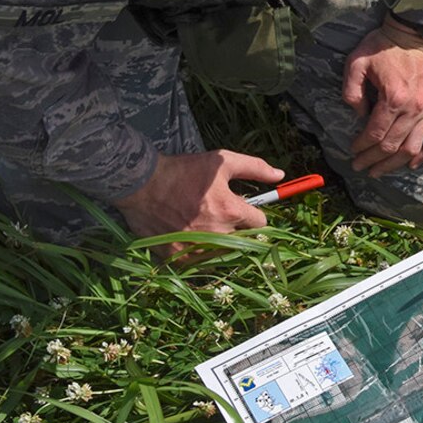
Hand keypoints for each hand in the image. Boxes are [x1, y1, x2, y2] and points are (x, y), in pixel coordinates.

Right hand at [113, 150, 281, 254]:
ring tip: (201, 222)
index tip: (241, 208)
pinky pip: (201, 261)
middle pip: (243, 238)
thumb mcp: (222, 161)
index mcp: (230, 211)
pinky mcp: (179, 258)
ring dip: (219, 241)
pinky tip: (189, 234)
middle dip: (236, 227)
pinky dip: (200, 251)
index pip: (261, 223)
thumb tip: (280, 176)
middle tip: (217, 213)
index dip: (253, 214)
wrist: (142, 184)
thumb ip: (254, 168)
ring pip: (223, 252)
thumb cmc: (184, 171)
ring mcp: (197, 248)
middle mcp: (217, 234)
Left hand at [342, 20, 422, 176]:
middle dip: (374, 160)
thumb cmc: (384, 45)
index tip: (353, 151)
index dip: (362, 147)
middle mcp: (414, 108)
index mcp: (393, 98)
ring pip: (413, 147)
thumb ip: (352, 92)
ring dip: (396, 163)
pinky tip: (414, 164)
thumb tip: (359, 114)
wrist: (416, 31)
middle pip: (393, 145)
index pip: (375, 134)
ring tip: (381, 170)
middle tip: (361, 167)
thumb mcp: (356, 62)